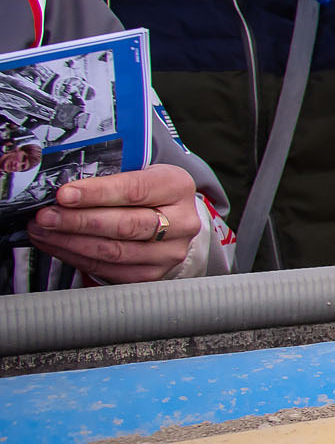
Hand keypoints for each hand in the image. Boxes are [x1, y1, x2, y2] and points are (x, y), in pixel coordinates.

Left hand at [27, 162, 200, 282]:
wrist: (170, 217)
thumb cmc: (146, 190)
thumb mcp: (136, 170)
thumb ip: (107, 175)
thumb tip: (63, 187)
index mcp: (177, 187)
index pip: (135, 190)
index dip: (96, 194)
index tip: (64, 195)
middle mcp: (181, 222)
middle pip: (125, 225)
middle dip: (78, 221)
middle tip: (46, 216)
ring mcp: (169, 251)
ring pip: (114, 251)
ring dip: (71, 242)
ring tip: (43, 231)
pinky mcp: (153, 273)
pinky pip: (108, 270)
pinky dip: (77, 258)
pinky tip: (58, 246)